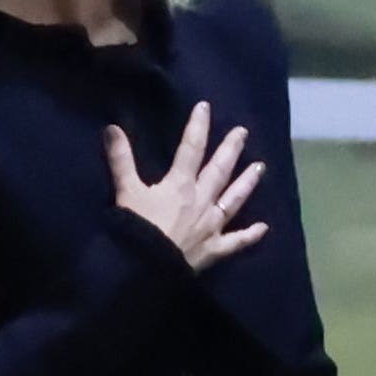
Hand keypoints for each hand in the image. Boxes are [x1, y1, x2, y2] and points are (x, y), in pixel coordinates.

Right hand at [107, 102, 270, 272]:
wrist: (146, 267)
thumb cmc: (136, 228)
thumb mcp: (126, 191)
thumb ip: (121, 160)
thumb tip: (112, 128)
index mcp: (180, 185)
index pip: (191, 148)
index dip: (198, 126)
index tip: (206, 107)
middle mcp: (201, 200)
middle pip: (219, 170)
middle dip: (231, 149)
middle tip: (243, 132)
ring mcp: (211, 225)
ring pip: (233, 200)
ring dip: (247, 183)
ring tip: (261, 167)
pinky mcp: (213, 249)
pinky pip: (236, 241)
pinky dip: (250, 235)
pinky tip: (264, 228)